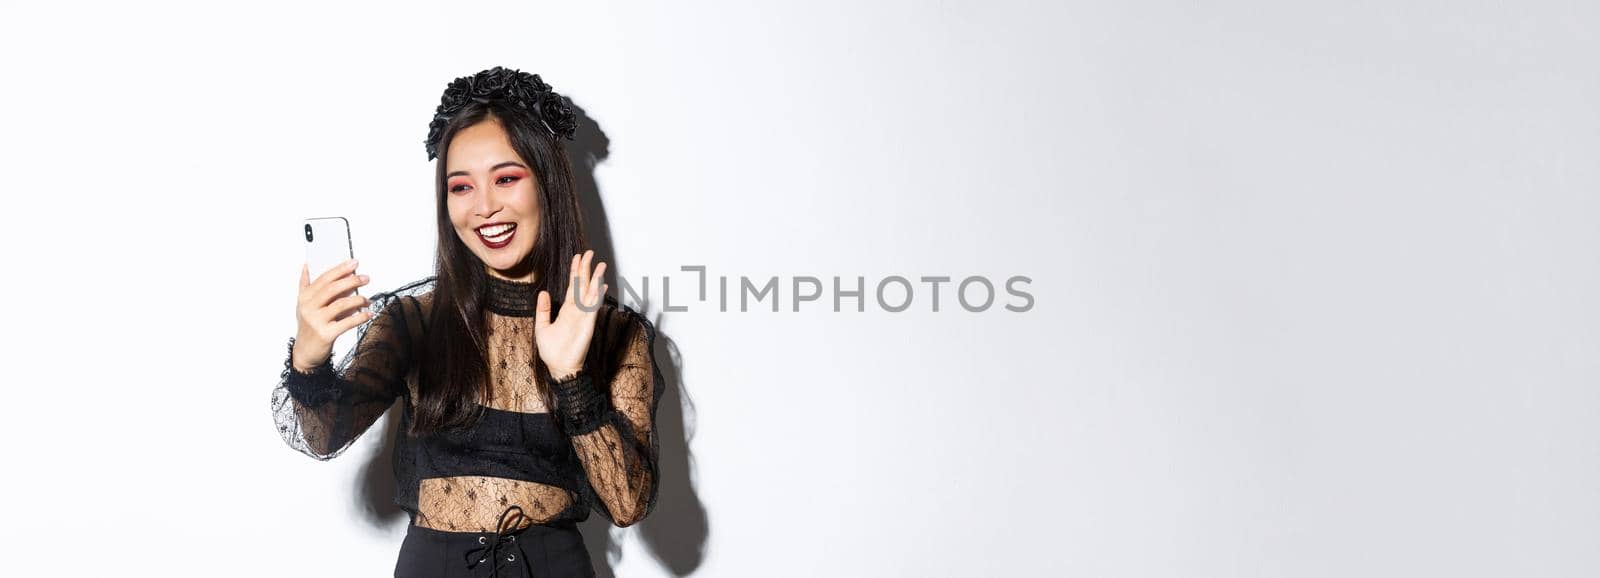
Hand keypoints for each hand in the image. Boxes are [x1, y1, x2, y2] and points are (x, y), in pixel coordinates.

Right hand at [292, 259, 371, 372]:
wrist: (305, 352)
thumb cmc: (308, 325)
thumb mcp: (303, 304)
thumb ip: (305, 284)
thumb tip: (307, 265)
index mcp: (304, 297)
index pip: (324, 278)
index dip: (340, 269)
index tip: (354, 263)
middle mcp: (309, 308)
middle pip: (332, 289)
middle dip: (351, 281)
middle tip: (366, 278)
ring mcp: (316, 321)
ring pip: (341, 305)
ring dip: (358, 300)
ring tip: (368, 299)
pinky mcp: (326, 335)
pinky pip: (347, 323)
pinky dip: (360, 317)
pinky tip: (368, 314)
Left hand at [535, 250, 607, 378]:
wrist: (560, 367)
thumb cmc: (552, 351)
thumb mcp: (542, 328)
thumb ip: (544, 310)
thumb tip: (543, 293)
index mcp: (566, 310)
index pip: (572, 286)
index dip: (574, 271)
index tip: (577, 257)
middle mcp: (577, 310)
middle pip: (582, 285)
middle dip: (586, 268)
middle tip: (589, 253)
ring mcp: (584, 316)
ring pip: (590, 292)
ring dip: (595, 278)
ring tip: (600, 264)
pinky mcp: (588, 323)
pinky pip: (593, 305)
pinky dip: (597, 294)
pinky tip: (601, 283)